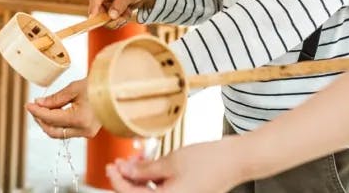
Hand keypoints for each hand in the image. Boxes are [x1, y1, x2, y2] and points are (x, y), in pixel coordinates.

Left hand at [25, 78, 100, 138]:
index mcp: (80, 119)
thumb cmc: (97, 86)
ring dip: (48, 122)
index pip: (50, 118)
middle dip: (40, 120)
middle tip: (34, 107)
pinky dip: (58, 123)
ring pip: (59, 133)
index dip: (36, 112)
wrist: (116, 90)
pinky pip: (67, 131)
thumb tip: (39, 103)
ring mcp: (86, 133)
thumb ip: (55, 98)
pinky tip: (54, 111)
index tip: (28, 104)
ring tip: (43, 108)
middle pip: (52, 131)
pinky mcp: (88, 132)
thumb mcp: (74, 88)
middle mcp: (83, 130)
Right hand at [89, 0, 156, 27]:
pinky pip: (111, 23)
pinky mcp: (107, 13)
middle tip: (125, 16)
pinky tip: (127, 13)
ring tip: (128, 12)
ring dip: (119, 19)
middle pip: (98, 13)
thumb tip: (111, 16)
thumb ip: (121, 4)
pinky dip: (121, 20)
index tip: (93, 17)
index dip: (93, 8)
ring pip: (105, 20)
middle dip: (113, 18)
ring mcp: (103, 6)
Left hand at [106, 139, 245, 192]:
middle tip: (119, 163)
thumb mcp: (171, 161)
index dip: (118, 181)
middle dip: (127, 181)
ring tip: (136, 160)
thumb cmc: (210, 161)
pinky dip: (154, 180)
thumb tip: (125, 172)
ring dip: (140, 179)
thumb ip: (145, 169)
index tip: (111, 167)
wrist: (237, 160)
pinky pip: (164, 191)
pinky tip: (150, 164)